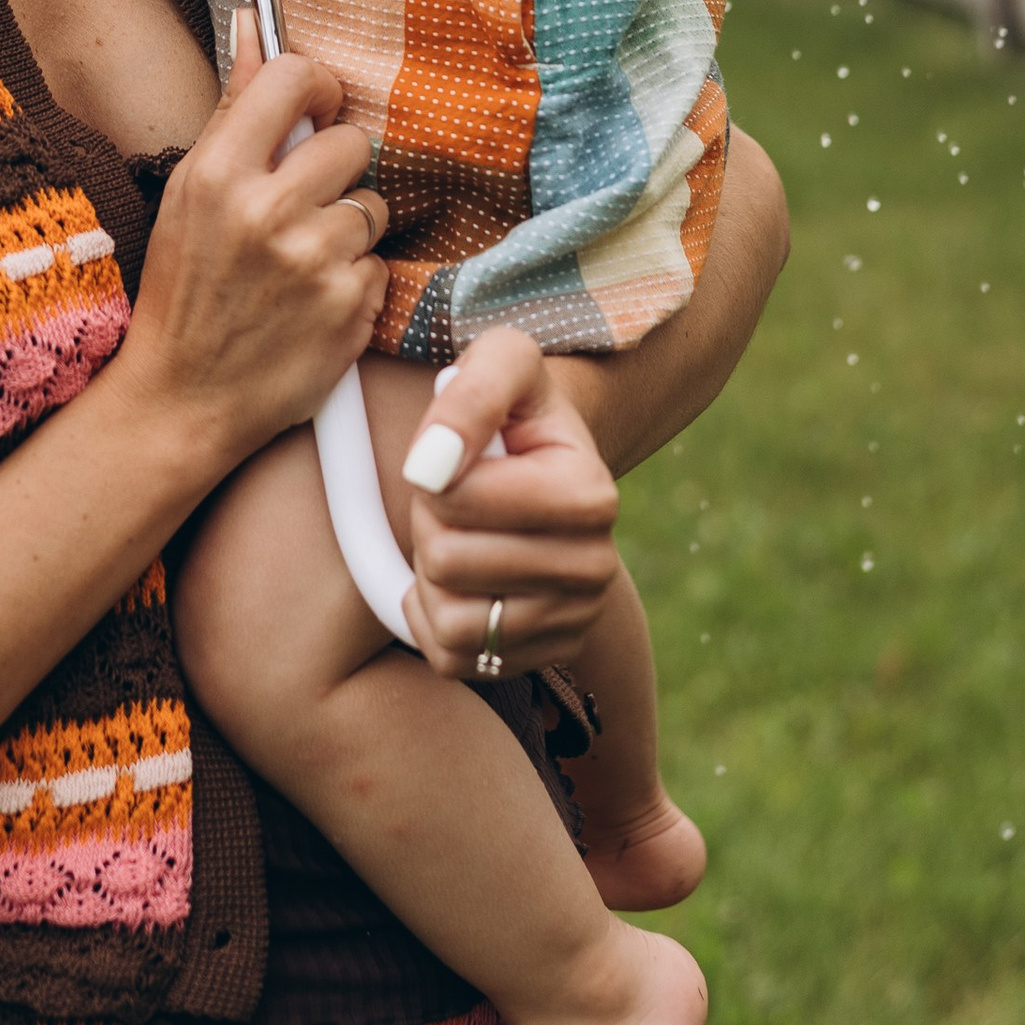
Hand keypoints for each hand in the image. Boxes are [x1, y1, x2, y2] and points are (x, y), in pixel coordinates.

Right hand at [116, 12, 385, 481]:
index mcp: (218, 173)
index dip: (314, 88)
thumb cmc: (183, 289)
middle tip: (299, 203)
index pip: (293, 77)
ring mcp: (314, 262)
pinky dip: (353, 279)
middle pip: (349, 142)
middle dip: (332, 169)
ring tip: (301, 260)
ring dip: (346, 227)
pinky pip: (378, 262)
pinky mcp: (350, 308)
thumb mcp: (188, 192)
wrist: (185, 399)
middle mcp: (268, 211)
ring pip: (371, 205)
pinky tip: (312, 301)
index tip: (312, 110)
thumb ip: (234, 107)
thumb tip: (254, 21)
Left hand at [394, 326, 620, 679]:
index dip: (430, 473)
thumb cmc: (517, 412)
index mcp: (592, 493)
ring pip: (450, 619)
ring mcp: (574, 620)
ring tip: (458, 534)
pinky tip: (456, 580)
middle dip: (428, 523)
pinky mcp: (542, 657)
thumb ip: (471, 394)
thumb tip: (430, 465)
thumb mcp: (501, 364)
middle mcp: (596, 567)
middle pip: (448, 562)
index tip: (451, 455)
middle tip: (451, 499)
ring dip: (429, 574)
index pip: (458, 499)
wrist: (548, 469)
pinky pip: (452, 659)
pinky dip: (434, 620)